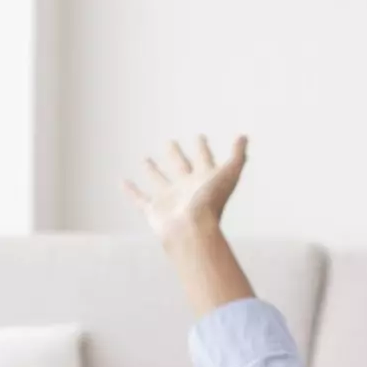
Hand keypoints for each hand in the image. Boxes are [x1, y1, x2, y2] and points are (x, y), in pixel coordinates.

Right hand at [123, 135, 246, 241]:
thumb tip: (244, 136)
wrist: (193, 230)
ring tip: (145, 159)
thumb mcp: (229, 174)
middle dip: (176, 154)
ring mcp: (169, 199)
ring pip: (159, 180)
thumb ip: (237, 155)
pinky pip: (140, 199)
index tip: (200, 137)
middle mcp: (186, 188)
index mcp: (203, 179)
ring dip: (152, 170)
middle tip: (171, 141)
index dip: (203, 148)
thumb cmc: (211, 203)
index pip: (204, 159)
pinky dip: (131, 191)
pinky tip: (123, 182)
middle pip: (180, 166)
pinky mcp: (153, 209)